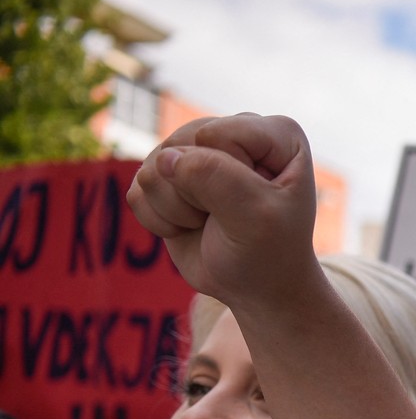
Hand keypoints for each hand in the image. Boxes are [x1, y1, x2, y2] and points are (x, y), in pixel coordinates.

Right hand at [127, 113, 322, 312]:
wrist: (255, 286)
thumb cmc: (268, 251)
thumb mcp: (256, 217)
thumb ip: (216, 178)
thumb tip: (164, 158)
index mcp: (275, 134)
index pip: (218, 135)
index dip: (229, 176)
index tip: (258, 204)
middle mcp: (232, 133)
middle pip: (181, 147)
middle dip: (199, 195)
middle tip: (231, 218)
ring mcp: (194, 152)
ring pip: (154, 169)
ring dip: (179, 210)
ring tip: (213, 223)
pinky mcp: (163, 177)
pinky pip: (137, 193)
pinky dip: (161, 222)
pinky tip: (191, 227)